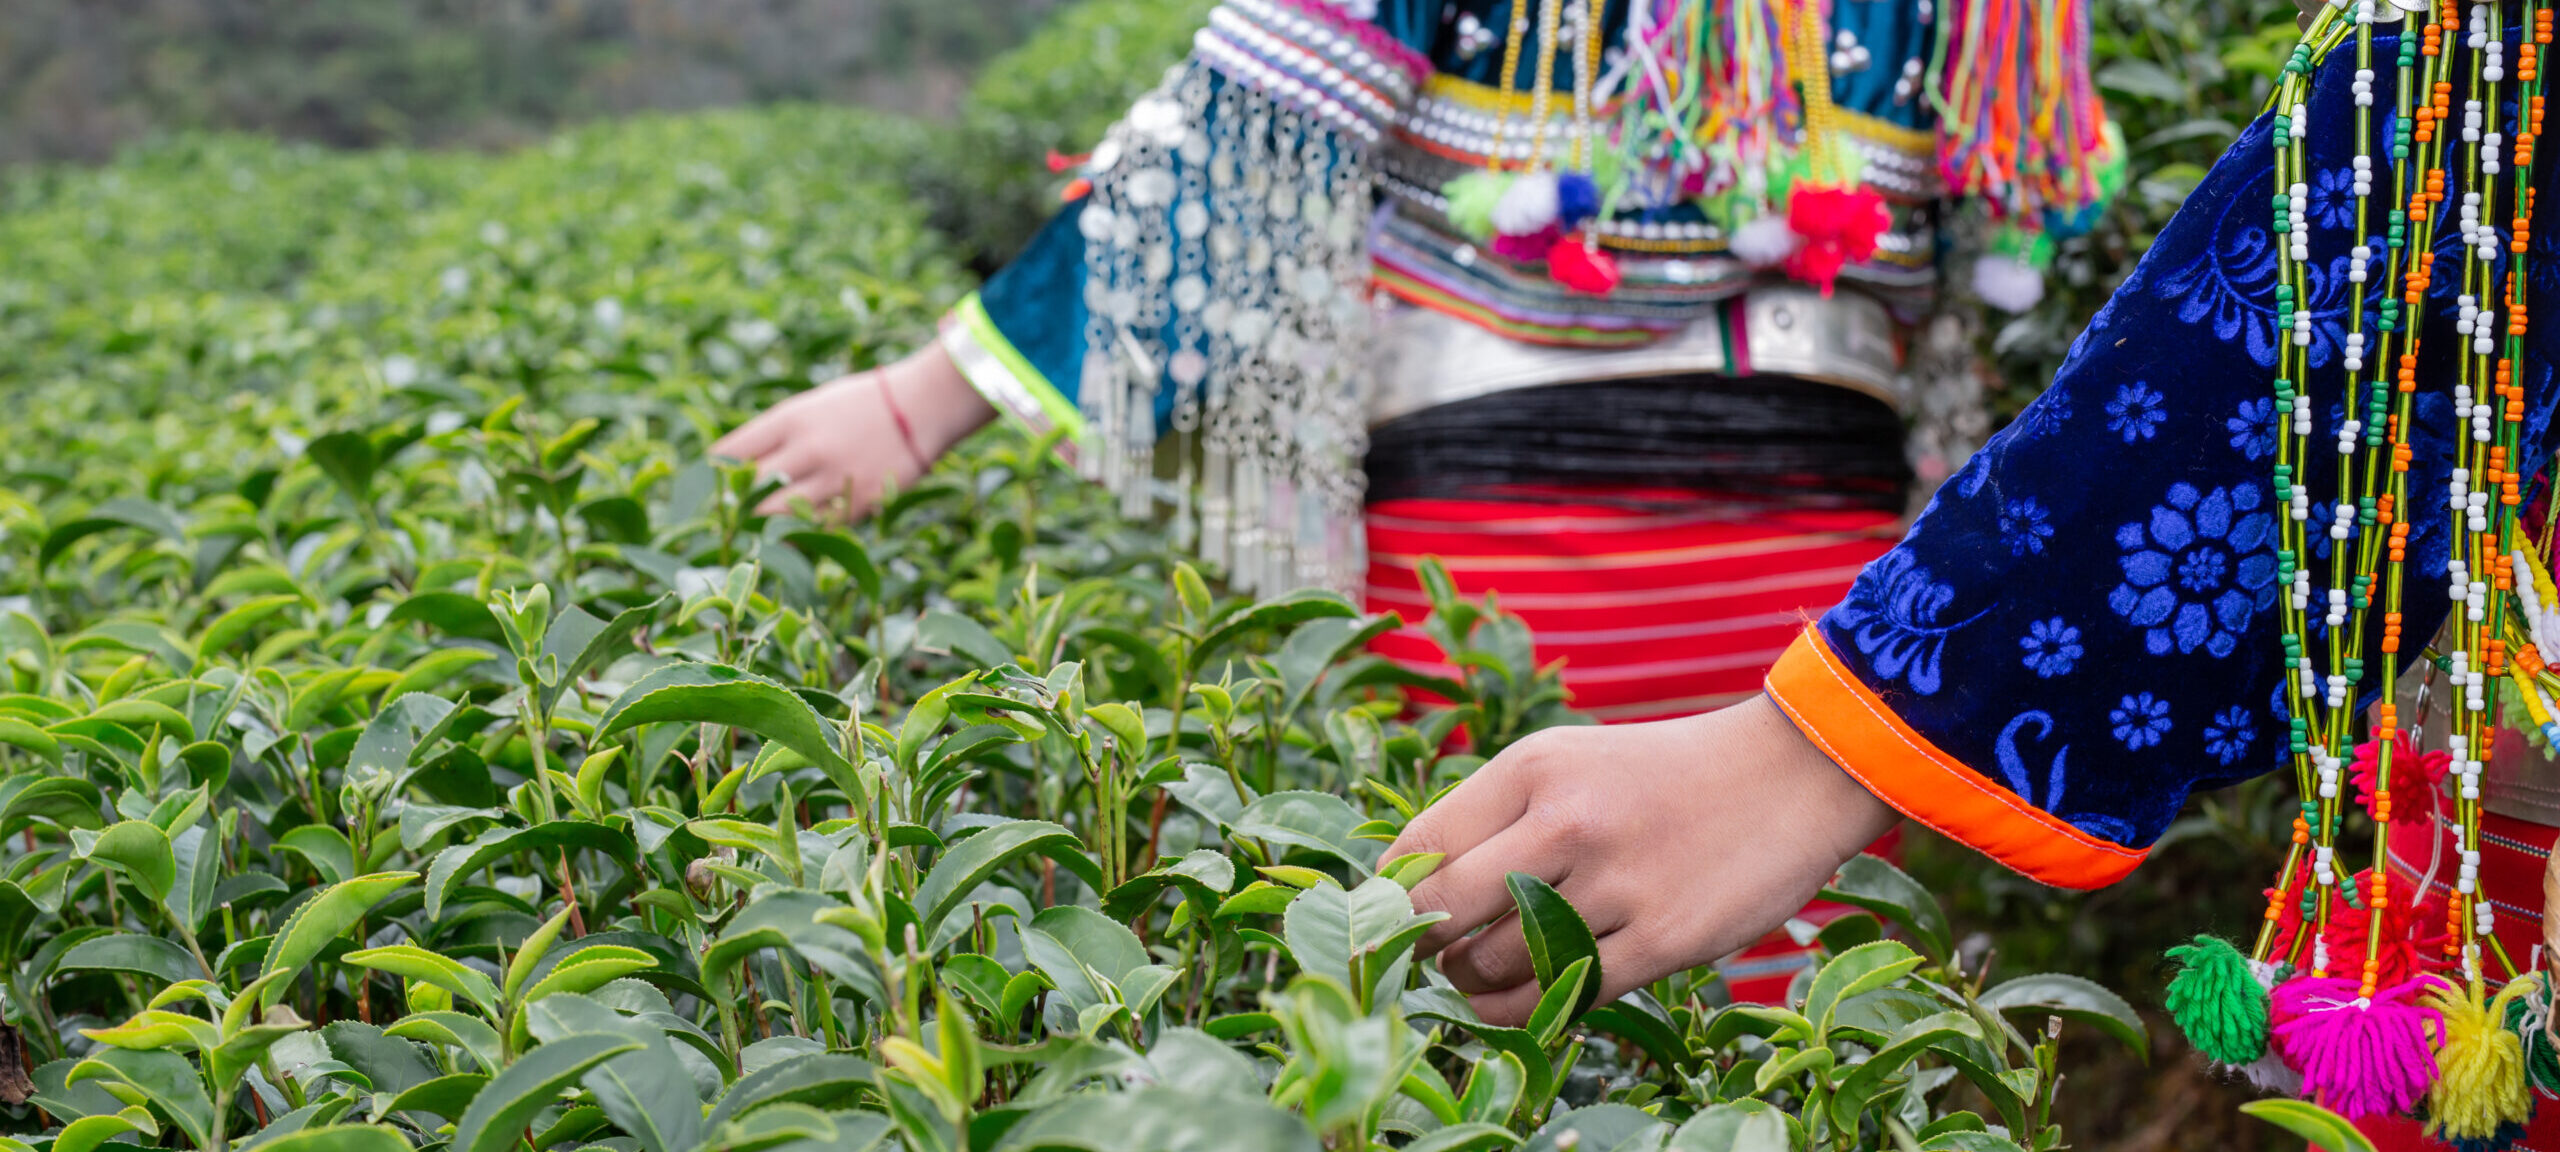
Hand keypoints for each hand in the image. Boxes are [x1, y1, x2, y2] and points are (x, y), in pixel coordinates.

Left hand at [711, 342, 995, 518]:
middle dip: (732, 508)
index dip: (712, 474)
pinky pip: (817, 528)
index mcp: (791, 419)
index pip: (732, 452)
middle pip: (750, 491)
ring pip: (780, 517)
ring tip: (752, 534)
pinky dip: (801, 534)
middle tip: (722, 521)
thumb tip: (731, 471)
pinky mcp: (859, 503)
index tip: (705, 487)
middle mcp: (808, 449)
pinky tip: (792, 538)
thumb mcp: (810, 407)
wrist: (923, 407)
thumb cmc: (860, 405)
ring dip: (763, 527)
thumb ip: (774, 436)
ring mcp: (835, 479)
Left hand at [1386, 695, 1899, 1025]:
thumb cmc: (1661, 777)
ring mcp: (1616, 883)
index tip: (1394, 919)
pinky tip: (1526, 1003)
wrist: (1789, 774)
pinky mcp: (1664, 938)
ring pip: (1499, 964)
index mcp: (1533, 768)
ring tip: (1481, 978)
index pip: (1419, 845)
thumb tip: (1412, 888)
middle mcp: (1566, 821)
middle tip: (1430, 957)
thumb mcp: (1569, 763)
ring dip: (1475, 985)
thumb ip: (1496, 814)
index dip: (1391, 896)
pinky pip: (1565, 998)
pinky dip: (1531, 1012)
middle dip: (1423, 946)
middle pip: (1442, 910)